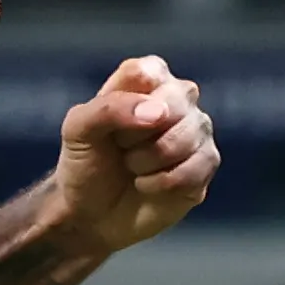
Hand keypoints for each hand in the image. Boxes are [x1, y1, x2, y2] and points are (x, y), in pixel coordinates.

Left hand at [48, 56, 216, 251]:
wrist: (92, 212)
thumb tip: (158, 113)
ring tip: (133, 167)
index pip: (147, 72)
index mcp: (148, 78)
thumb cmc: (86, 162)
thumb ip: (109, 108)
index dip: (126, 104)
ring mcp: (197, 130)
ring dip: (147, 162)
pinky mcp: (206, 164)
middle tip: (121, 149)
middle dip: (137, 136)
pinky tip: (148, 185)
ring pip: (185, 137)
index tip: (111, 126)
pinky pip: (195, 168)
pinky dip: (162, 183)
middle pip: (173, 103)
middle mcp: (179, 98)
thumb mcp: (78, 129)